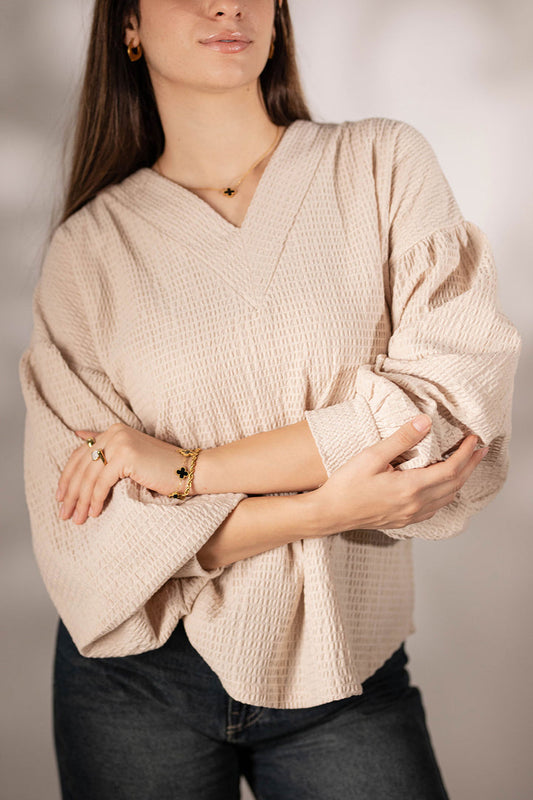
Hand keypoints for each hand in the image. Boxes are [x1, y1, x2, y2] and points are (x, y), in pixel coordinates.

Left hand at [56, 423, 186, 523]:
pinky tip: (94, 513)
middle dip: (71, 493)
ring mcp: (120, 442)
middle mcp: (114, 432)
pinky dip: (95, 500)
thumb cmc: (161, 467)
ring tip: (78, 519)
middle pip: (82, 467)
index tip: (60, 497)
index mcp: (112, 431)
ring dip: (81, 501)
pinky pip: (102, 483)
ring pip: (90, 477)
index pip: (80, 455)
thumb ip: (105, 444)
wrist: (189, 470)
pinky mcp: (126, 456)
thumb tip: (78, 435)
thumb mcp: (130, 454)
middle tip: (65, 514)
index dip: (67, 477)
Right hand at [313, 415, 487, 534]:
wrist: (329, 513)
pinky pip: (435, 508)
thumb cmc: (346, 485)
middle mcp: (416, 504)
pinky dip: (446, 494)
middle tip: (479, 449)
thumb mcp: (372, 456)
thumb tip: (424, 421)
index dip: (466, 453)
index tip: (473, 438)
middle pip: (455, 485)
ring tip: (466, 464)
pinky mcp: (404, 520)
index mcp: (411, 487)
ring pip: (448, 498)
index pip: (451, 469)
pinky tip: (443, 486)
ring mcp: (411, 515)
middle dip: (471, 465)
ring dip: (461, 480)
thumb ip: (401, 439)